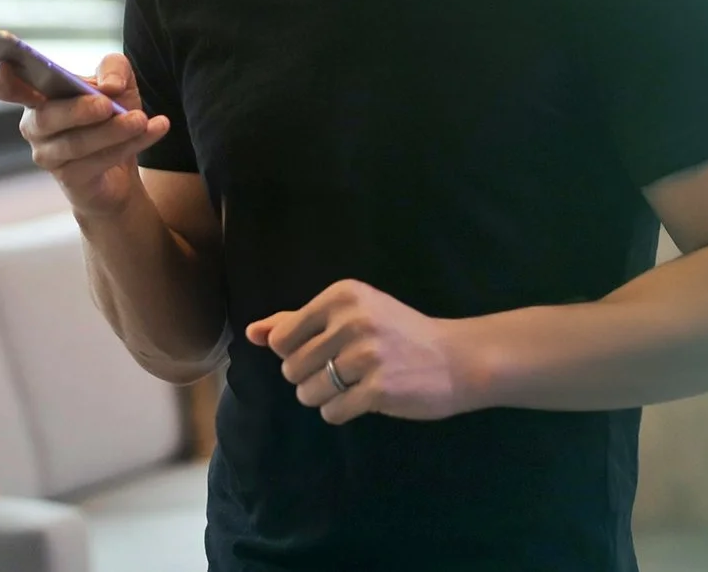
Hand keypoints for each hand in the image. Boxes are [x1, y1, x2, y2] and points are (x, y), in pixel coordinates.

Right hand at [0, 53, 169, 218]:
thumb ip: (114, 69)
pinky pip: (98, 162)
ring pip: (76, 143)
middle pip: (47, 116)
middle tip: (107, 104)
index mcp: (38, 96)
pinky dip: (130, 144)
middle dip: (78, 110)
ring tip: (141, 119)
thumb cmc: (109, 116)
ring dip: (113, 130)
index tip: (6, 66)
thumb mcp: (117, 84)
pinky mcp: (70, 180)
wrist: (122, 166)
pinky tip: (155, 129)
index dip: (1, 78)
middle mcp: (35, 126)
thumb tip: (111, 85)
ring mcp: (48, 156)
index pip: (5, 87)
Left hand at [246, 280, 481, 425]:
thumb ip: (298, 321)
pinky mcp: (378, 389)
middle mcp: (352, 321)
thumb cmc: (399, 333)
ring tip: (356, 384)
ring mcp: (366, 355)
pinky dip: (343, 411)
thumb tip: (251, 332)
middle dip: (311, 377)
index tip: (328, 349)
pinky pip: (332, 412)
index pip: (282, 338)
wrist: (456, 358)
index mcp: (342, 296)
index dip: (297, 352)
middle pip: (291, 368)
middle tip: (346, 370)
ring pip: (307, 393)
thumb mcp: (352, 314)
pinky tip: (366, 398)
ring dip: (326, 397)